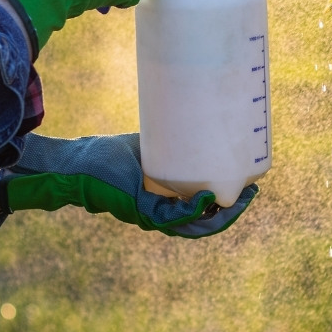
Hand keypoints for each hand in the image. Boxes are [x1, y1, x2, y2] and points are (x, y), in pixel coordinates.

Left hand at [0, 133, 257, 238]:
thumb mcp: (150, 146)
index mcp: (166, 204)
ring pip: (195, 225)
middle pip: (206, 222)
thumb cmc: (108, 155)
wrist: (78, 163)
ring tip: (241, 196)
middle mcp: (161, 216)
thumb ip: (170, 138)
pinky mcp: (141, 209)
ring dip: (221, 215)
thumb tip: (196, 106)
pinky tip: (208, 198)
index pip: (204, 211)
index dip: (229, 203)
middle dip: (233, 210)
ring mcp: (151, 215)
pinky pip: (173, 216)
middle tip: (254, 189)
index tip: (251, 184)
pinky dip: (193, 209)